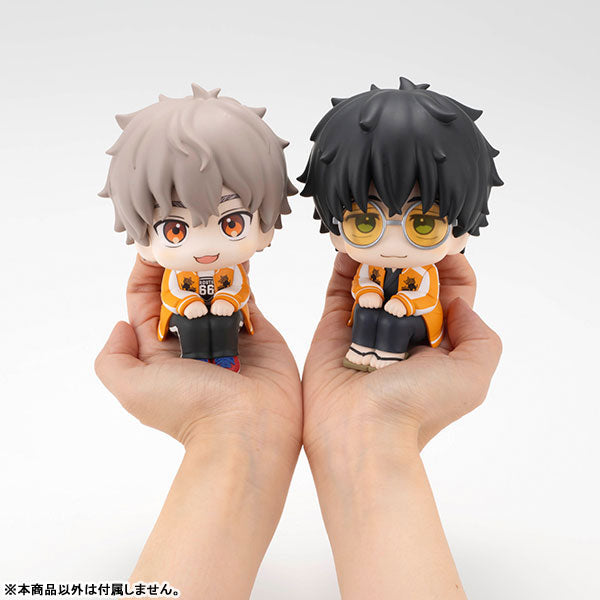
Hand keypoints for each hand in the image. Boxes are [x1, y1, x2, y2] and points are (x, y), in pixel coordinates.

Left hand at [95, 256, 302, 597]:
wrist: (249, 427)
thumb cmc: (190, 408)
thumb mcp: (132, 388)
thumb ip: (113, 358)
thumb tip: (120, 324)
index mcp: (158, 349)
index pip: (145, 299)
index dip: (146, 271)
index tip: (154, 244)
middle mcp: (190, 338)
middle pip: (181, 289)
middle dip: (182, 263)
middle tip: (188, 235)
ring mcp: (225, 332)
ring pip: (214, 288)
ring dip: (212, 265)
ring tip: (213, 239)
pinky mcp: (257, 328)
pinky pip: (246, 294)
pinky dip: (242, 274)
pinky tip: (237, 253)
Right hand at [303, 252, 501, 457]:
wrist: (359, 433)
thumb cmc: (418, 406)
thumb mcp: (472, 377)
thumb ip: (480, 336)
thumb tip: (457, 304)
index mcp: (439, 343)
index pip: (452, 294)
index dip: (452, 267)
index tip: (442, 242)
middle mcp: (404, 333)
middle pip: (412, 282)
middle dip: (411, 255)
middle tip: (405, 230)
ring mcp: (367, 329)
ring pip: (375, 282)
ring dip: (377, 257)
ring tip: (378, 233)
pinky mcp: (334, 327)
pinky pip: (339, 290)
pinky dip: (343, 267)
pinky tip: (350, 248)